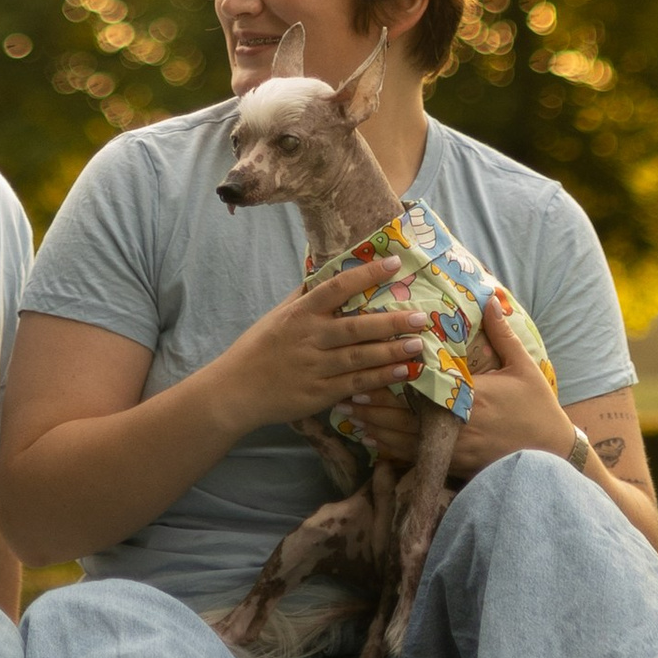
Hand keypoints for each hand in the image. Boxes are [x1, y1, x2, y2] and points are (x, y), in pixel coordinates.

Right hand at [217, 265, 427, 433]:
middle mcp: (309, 338)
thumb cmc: (258, 348)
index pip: (335, 288)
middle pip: (355, 327)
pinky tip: (401, 372)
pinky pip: (355, 383)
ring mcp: (315, 368)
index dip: (365, 274)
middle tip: (421, 316)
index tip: (393, 263)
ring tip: (418, 344)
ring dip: (391, 351)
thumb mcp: (277, 315)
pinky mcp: (319, 394)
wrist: (236, 390)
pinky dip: (379, 378)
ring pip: (359, 357)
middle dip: (390, 321)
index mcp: (299, 313)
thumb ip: (304, 295)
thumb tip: (326, 268)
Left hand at [346, 294, 570, 478]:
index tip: (366, 371)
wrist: (553, 456)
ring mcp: (455, 450)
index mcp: (470, 398)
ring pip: (406, 443)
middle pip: (405, 419)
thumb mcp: (523, 367)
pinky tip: (375, 445)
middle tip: (344, 395)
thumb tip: (488, 297)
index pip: (422, 390)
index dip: (392, 383)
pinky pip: (418, 460)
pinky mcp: (456, 466)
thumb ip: (502, 334)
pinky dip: (394, 453)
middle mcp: (457, 426)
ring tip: (351, 418)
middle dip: (374, 408)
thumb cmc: (538, 408)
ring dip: (378, 430)